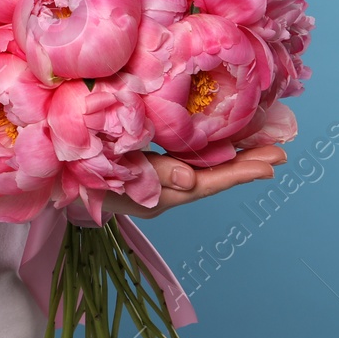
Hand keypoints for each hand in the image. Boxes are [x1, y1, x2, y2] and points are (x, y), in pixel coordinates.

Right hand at [96, 145, 286, 221]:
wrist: (57, 179)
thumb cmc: (80, 171)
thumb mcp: (114, 172)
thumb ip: (152, 175)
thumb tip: (190, 179)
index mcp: (158, 194)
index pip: (205, 183)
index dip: (237, 174)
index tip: (269, 167)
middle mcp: (165, 192)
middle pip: (212, 178)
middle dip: (246, 165)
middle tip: (281, 153)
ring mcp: (159, 182)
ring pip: (203, 170)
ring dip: (234, 157)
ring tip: (266, 147)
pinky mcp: (152, 172)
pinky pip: (188, 163)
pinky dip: (210, 153)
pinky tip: (225, 143)